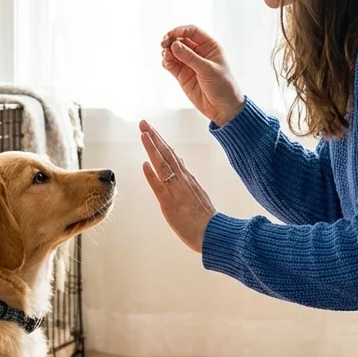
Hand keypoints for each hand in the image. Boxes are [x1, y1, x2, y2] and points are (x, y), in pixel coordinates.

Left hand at [140, 120, 216, 253]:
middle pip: (167, 154)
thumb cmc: (204, 218)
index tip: (150, 129)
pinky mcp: (171, 205)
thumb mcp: (196, 193)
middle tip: (143, 122)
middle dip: (154, 137)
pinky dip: (152, 175)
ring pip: (163, 166)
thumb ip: (187, 177)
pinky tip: (145, 164)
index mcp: (187, 179)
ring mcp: (177, 191)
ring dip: (153, 149)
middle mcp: (182, 181)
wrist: (214, 234)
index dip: (160, 141)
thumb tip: (180, 162)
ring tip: (143, 134)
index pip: (172, 155)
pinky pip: (160, 188)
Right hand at [161, 25, 244, 126]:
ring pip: (174, 52)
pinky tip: (166, 63)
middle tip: (163, 44)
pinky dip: (167, 62)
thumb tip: (174, 45)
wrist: (223, 108)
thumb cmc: (223, 86)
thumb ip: (190, 57)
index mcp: (210, 46)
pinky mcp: (183, 75)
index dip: (180, 31)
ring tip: (166, 56)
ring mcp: (190, 64)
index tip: (170, 35)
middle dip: (171, 40)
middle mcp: (199, 53)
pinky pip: (171, 64)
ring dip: (167, 51)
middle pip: (181, 40)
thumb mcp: (208, 70)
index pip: (193, 31)